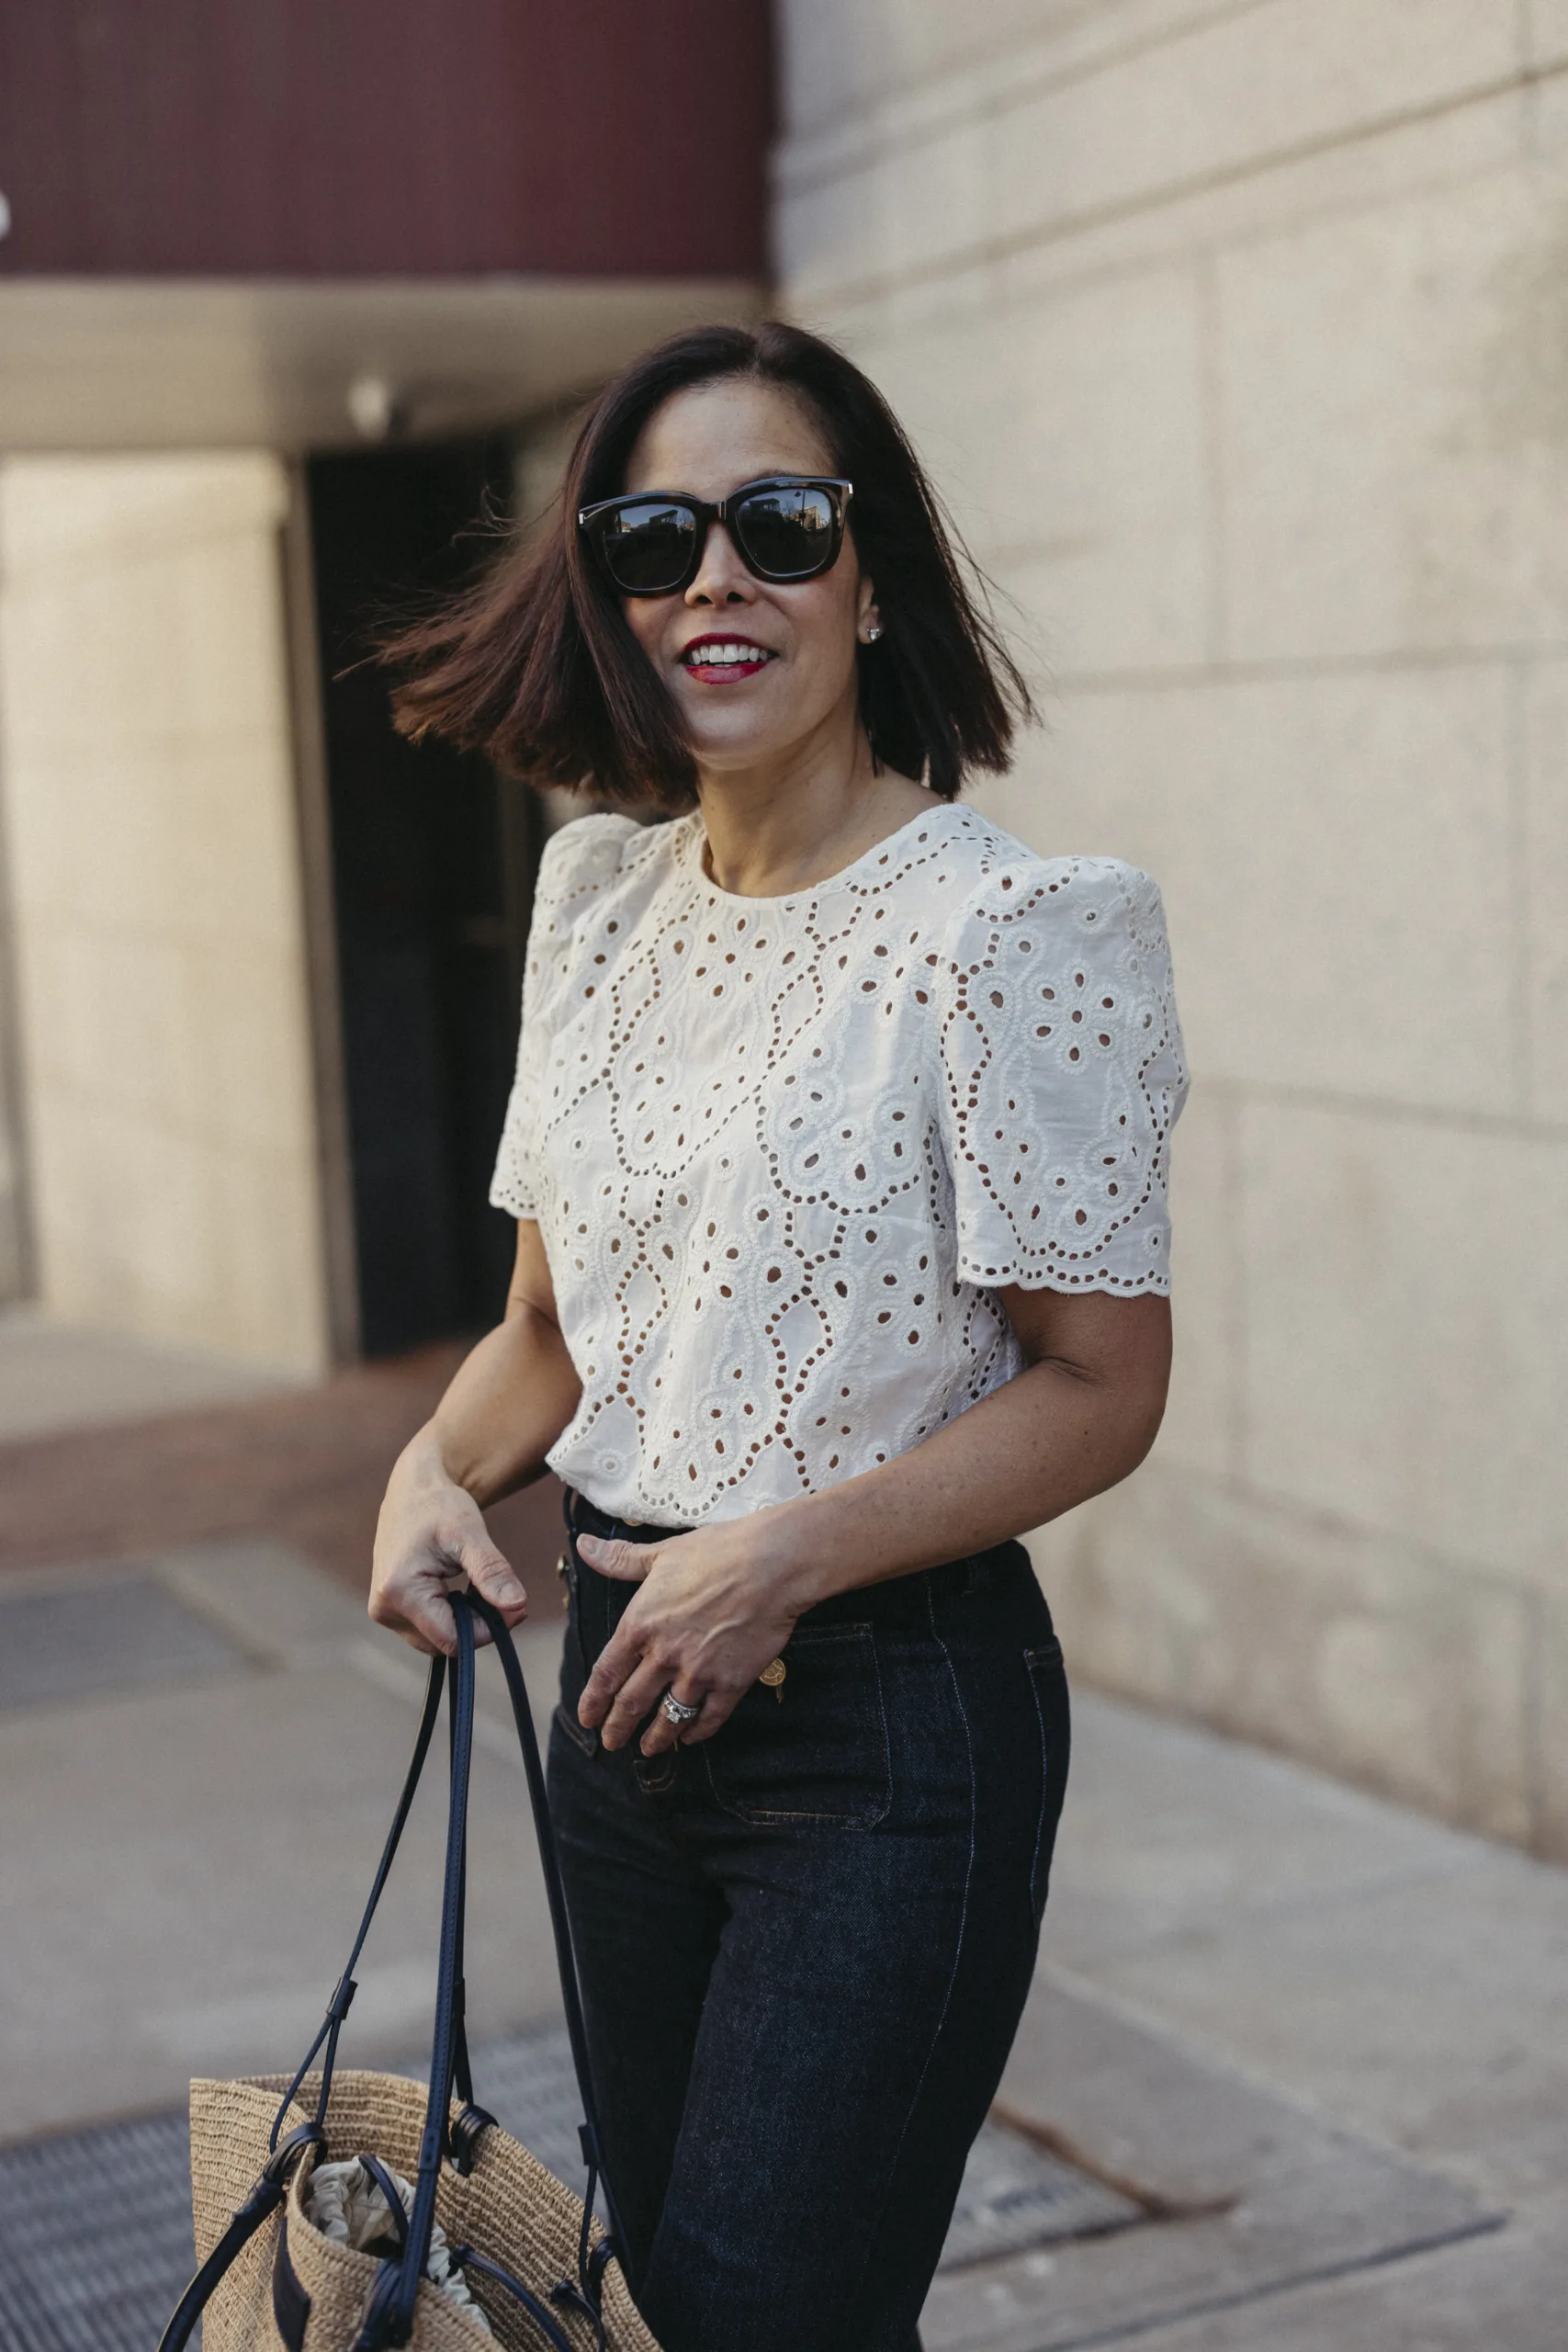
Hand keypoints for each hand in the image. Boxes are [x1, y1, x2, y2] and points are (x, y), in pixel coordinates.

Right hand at [370, 1427, 527, 1655]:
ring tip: (478, 1584)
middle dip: (478, 1625)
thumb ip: (492, 1571)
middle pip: (444, 1643)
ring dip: (466, 1621)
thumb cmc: (438, 1504)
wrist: (412, 1490)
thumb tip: (517, 1605)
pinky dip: (452, 1616)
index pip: (452, 1639)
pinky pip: (428, 1629)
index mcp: (399, 1592)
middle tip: (501, 1592)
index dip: (488, 1629)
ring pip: (437, 1639)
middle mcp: (384, 1609)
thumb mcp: (470, 1534)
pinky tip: (462, 1589)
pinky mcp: (390, 1609)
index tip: (515, 1606)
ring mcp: (384, 1611)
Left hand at [575, 1515, 808, 1754]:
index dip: (593, 1701)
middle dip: (617, 1728)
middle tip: (611, 1743)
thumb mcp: (662, 1553)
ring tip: (648, 1749)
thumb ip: (621, 1559)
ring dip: (656, 1738)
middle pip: (632, 1703)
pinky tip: (691, 1737)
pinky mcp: (731, 1682)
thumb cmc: (718, 1552)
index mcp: (640, 1624)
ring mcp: (698, 1673)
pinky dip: (697, 1732)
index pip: (606, 1674)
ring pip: (669, 1717)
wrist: (772, 1564)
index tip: (587, 1718)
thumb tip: (585, 1547)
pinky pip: (709, 1717)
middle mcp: (664, 1655)